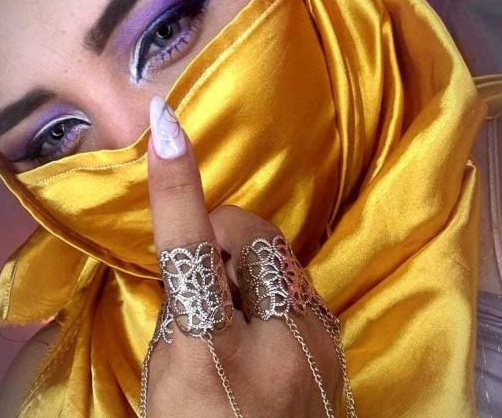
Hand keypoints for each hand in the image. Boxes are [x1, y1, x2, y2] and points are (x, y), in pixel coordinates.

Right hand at [143, 98, 343, 417]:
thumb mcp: (164, 379)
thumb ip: (180, 314)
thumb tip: (199, 264)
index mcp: (211, 356)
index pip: (187, 252)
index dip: (173, 185)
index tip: (165, 123)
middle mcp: (277, 342)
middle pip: (255, 236)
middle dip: (226, 235)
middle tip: (208, 272)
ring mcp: (319, 344)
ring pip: (281, 262)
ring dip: (251, 268)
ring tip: (237, 313)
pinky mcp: (337, 349)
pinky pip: (299, 291)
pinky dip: (273, 294)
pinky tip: (265, 332)